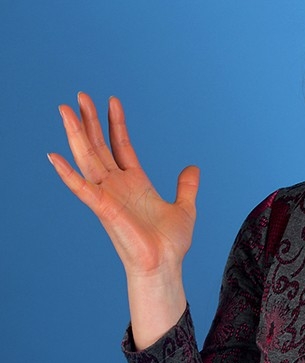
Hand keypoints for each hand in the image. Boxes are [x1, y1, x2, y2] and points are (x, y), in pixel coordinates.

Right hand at [48, 93, 198, 277]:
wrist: (164, 266)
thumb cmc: (170, 245)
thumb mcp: (184, 208)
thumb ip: (186, 187)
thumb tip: (193, 168)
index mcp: (135, 183)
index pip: (121, 146)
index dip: (116, 124)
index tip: (112, 101)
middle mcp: (117, 187)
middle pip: (99, 146)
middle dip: (90, 121)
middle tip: (80, 96)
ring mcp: (108, 196)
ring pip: (87, 158)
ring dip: (75, 135)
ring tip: (65, 110)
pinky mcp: (103, 209)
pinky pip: (81, 188)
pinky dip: (67, 174)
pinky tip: (54, 157)